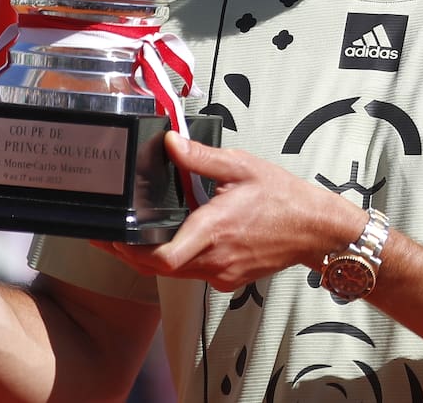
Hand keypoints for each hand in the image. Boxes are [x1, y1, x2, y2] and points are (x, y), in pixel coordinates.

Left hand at [95, 131, 365, 291]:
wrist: (316, 229)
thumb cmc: (283, 197)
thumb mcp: (242, 166)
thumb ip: (202, 157)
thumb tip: (170, 142)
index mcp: (213, 229)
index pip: (160, 256)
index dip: (127, 251)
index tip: (107, 236)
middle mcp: (214, 257)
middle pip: (157, 268)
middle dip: (128, 254)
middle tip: (106, 237)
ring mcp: (222, 273)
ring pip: (174, 273)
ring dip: (150, 258)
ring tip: (130, 238)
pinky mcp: (229, 279)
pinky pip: (194, 273)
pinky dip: (178, 260)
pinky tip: (175, 240)